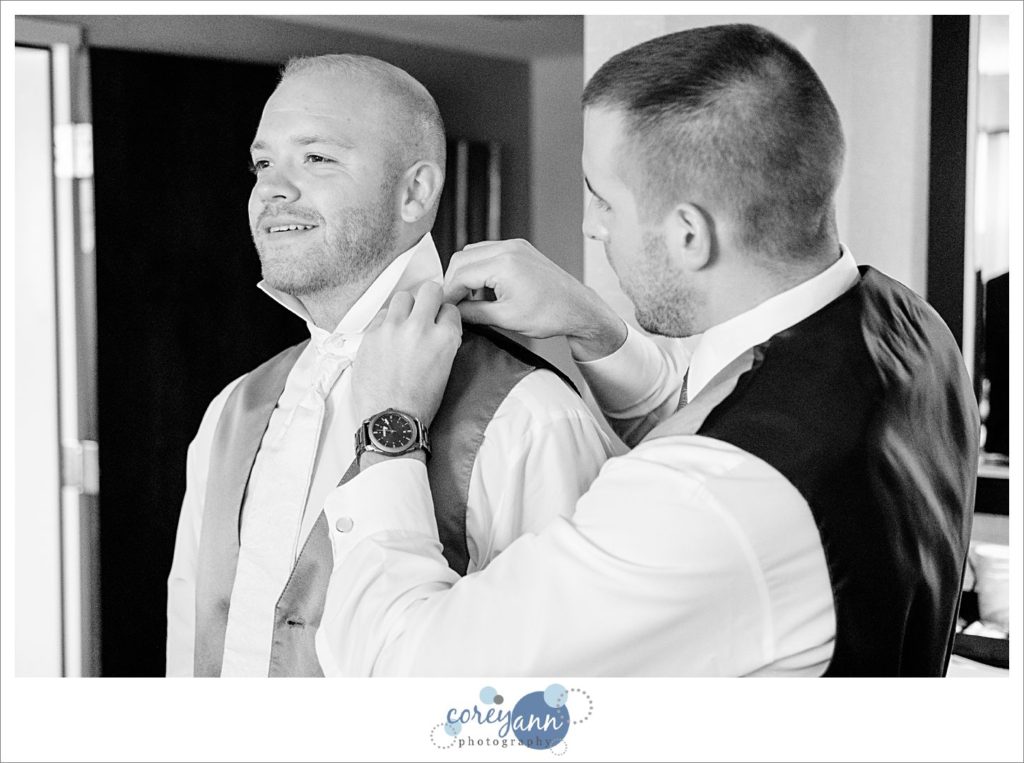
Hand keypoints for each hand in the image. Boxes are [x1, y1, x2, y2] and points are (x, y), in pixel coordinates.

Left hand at [351, 281, 461, 429]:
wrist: (391, 422)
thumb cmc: (419, 403)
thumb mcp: (445, 370)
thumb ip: (443, 342)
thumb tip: (438, 326)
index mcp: (445, 338)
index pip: (450, 308)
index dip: (445, 315)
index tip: (440, 321)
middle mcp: (420, 328)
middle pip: (429, 290)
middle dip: (429, 299)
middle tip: (424, 312)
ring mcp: (393, 329)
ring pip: (403, 297)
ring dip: (406, 307)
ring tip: (403, 324)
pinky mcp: (371, 334)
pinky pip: (381, 315)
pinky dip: (385, 323)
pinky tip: (387, 339)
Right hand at [443, 239, 626, 360]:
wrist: (577, 308)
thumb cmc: (549, 315)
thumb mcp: (506, 318)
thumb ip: (473, 313)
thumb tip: (452, 313)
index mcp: (504, 264)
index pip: (460, 274)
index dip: (448, 294)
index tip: (444, 309)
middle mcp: (508, 248)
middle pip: (462, 259)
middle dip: (453, 282)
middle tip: (452, 304)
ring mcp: (515, 245)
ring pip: (473, 253)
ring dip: (465, 273)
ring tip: (466, 298)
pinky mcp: (520, 248)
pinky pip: (488, 252)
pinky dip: (479, 268)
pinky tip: (481, 288)